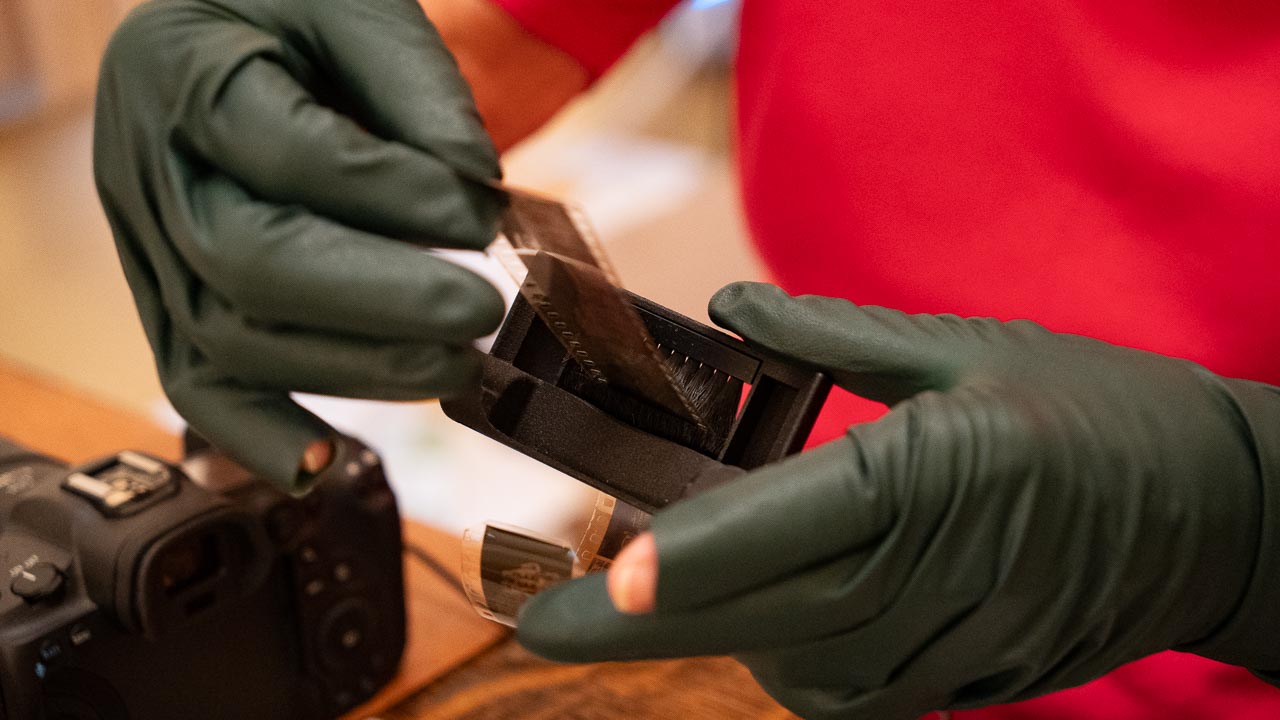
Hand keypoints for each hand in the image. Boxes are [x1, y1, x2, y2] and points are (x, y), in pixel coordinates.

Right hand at [94, 0, 504, 489]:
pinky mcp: (171, 306)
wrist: (229, 37)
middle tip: (479, 312)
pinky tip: (326, 459)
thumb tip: (474, 189)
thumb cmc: (291, 21)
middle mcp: (147, 170)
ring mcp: (151, 250)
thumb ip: (418, 87)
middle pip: (249, 264)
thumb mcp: (354, 9)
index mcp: (181, 72)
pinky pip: (198, 388)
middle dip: (380, 302)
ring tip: (454, 365)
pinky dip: (261, 435)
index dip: (393, 194)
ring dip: (355, 369)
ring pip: (233, 339)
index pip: (290, 152)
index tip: (480, 213)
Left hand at [517, 282, 1279, 717]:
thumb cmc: (1094, 409)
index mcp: (941, 471)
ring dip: (717, 636)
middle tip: (540, 622)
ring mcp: (958, 640)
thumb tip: (731, 306)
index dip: (697, 559)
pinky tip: (765, 621)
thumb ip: (836, 339)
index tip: (608, 580)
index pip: (795, 525)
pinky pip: (853, 694)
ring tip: (658, 594)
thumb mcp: (968, 349)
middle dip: (644, 630)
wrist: (1218, 507)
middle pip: (769, 618)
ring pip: (802, 668)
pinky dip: (788, 666)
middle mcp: (942, 570)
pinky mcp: (971, 679)